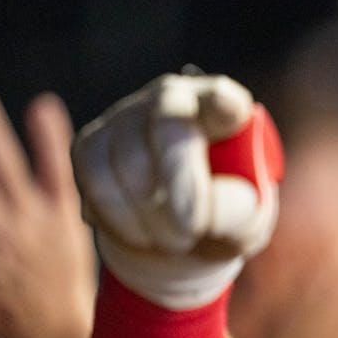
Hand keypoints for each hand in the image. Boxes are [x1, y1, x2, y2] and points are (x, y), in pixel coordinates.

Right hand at [72, 74, 279, 309]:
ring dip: (153, 216)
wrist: (179, 235)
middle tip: (192, 230)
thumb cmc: (223, 218)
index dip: (222, 100)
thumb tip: (201, 213)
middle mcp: (173, 100)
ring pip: (129, 161)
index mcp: (225, 111)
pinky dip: (121, 220)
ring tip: (176, 240)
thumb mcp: (247, 222)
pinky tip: (142, 235)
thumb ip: (238, 212)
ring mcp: (126, 117)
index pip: (224, 97)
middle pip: (168, 124)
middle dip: (181, 182)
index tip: (226, 105)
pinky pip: (96, 182)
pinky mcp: (90, 144)